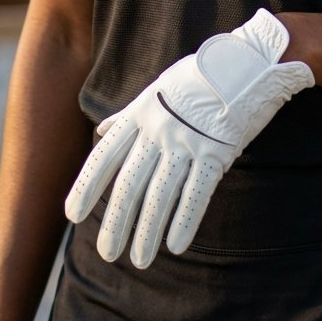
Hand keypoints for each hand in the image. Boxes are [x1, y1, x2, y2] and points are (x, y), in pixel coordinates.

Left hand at [65, 9, 312, 267]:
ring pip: (160, 194)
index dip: (87, 186)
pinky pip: (196, 192)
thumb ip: (130, 114)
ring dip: (148, 231)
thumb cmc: (201, 78)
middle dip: (116, 221)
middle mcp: (159, 128)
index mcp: (142, 112)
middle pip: (130, 182)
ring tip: (140, 258)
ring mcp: (188, 140)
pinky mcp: (217, 150)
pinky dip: (185, 221)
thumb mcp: (159, 89)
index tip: (72, 215)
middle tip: (108, 253)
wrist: (248, 62)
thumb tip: (102, 129)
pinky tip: (175, 246)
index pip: (106, 155)